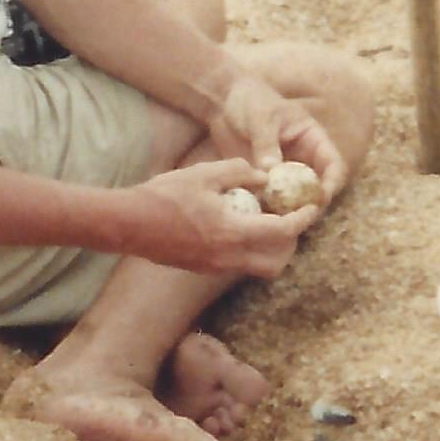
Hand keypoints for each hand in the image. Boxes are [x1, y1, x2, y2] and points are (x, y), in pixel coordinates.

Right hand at [123, 162, 303, 277]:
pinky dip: (246, 250)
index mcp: (233, 232)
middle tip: (289, 220)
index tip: (311, 208)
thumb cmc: (164, 195)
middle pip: (276, 263)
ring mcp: (213, 267)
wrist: (128, 223)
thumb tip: (263, 176)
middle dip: (289, 244)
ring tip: (263, 223)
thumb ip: (239, 172)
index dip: (302, 220)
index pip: (282, 233)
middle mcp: (227, 257)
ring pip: (256, 267)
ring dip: (268, 250)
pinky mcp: (201, 268)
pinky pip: (235, 264)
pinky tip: (236, 226)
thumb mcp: (205, 173)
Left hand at [208, 75, 343, 205]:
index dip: (332, 182)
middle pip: (316, 188)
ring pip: (294, 199)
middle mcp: (302, 160)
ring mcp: (283, 173)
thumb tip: (270, 170)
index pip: (333, 164)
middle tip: (297, 218)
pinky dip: (266, 209)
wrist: (224, 103)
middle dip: (310, 205)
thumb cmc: (250, 101)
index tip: (321, 197)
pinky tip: (255, 215)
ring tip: (275, 221)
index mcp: (312, 140)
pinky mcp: (264, 181)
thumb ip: (266, 142)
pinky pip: (270, 200)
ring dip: (288, 211)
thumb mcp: (260, 118)